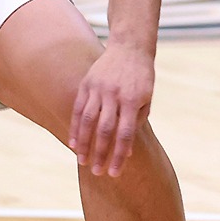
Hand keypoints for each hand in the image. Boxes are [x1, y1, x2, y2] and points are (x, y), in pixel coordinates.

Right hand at [71, 43, 155, 176]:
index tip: (114, 172)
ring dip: (84, 143)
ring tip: (82, 161)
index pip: (125, 134)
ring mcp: (98, 89)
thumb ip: (136, 123)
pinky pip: (78, 109)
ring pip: (88, 121)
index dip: (119, 155)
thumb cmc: (142, 77)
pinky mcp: (87, 84)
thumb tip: (125, 151)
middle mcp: (114, 95)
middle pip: (104, 130)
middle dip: (100, 153)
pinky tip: (74, 143)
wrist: (130, 48)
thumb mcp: (146, 98)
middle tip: (97, 172)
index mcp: (132, 100)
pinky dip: (75, 127)